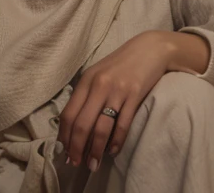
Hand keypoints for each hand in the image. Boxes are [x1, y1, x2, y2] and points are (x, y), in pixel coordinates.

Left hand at [59, 32, 169, 170]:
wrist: (149, 49)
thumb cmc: (121, 63)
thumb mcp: (98, 74)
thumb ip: (86, 95)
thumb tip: (74, 127)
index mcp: (86, 80)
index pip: (68, 114)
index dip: (64, 137)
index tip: (65, 152)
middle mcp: (98, 85)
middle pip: (82, 124)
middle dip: (77, 148)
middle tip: (76, 163)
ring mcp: (117, 90)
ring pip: (101, 128)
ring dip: (96, 150)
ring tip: (94, 163)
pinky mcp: (134, 95)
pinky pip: (122, 124)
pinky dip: (116, 141)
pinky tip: (112, 150)